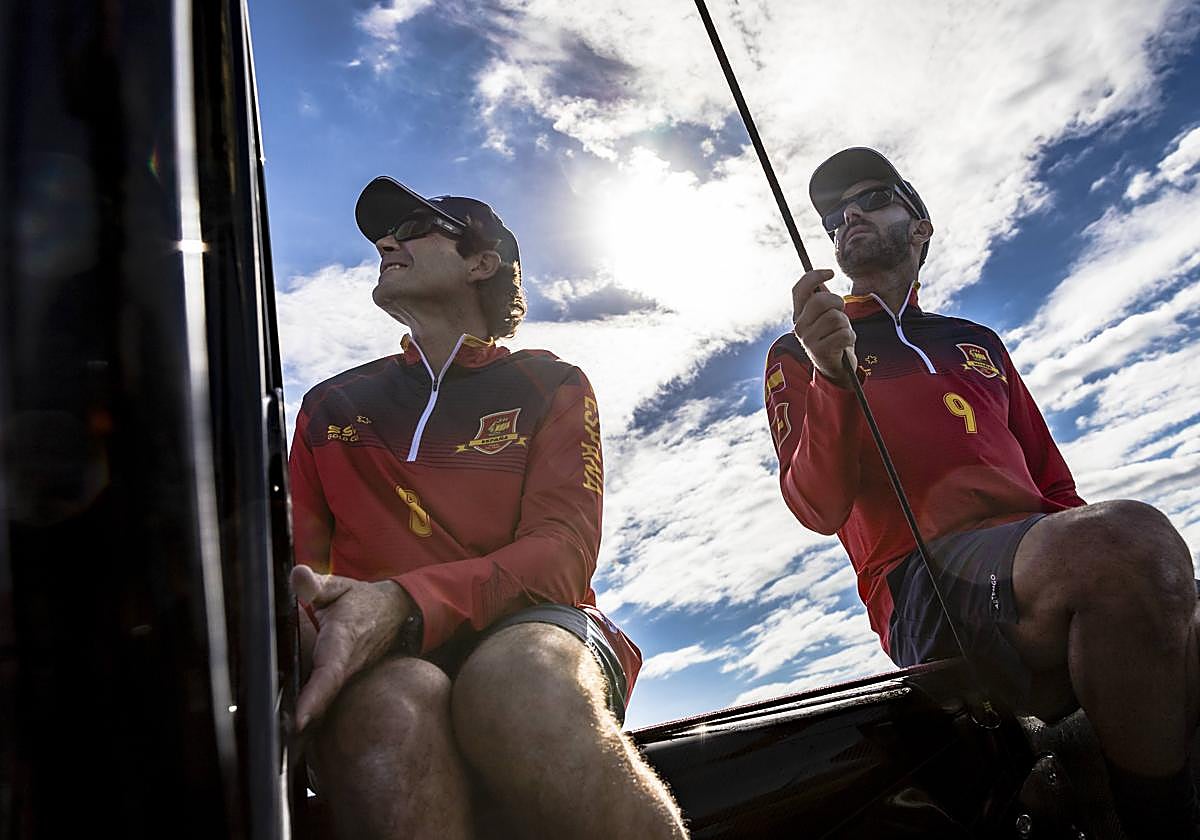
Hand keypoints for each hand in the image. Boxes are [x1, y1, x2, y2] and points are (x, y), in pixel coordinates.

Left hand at [291, 564, 412, 731]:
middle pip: (325, 698)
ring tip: (278, 742)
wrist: (397, 614)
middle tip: (275, 740)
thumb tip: (297, 576)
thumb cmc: (362, 601)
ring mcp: (350, 677)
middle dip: (303, 720)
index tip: (300, 719)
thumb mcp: (340, 586)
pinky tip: (289, 734)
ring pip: (327, 704)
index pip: (330, 671)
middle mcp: (348, 665)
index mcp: (343, 639)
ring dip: (305, 722)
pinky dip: (311, 715)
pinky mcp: (346, 683)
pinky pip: (328, 701)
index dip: (316, 696)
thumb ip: (316, 584)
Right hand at [791, 269, 856, 387]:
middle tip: (841, 312)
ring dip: (845, 324)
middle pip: (820, 301)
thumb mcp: (825, 316)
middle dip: (837, 303)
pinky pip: (843, 334)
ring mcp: (808, 339)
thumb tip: (823, 275)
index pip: (799, 289)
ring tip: (842, 332)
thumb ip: (822, 299)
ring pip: (835, 318)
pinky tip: (844, 344)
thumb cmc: (833, 337)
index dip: (814, 276)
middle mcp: (799, 326)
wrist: (835, 368)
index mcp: (799, 314)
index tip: (830, 273)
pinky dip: (850, 337)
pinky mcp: (820, 351)